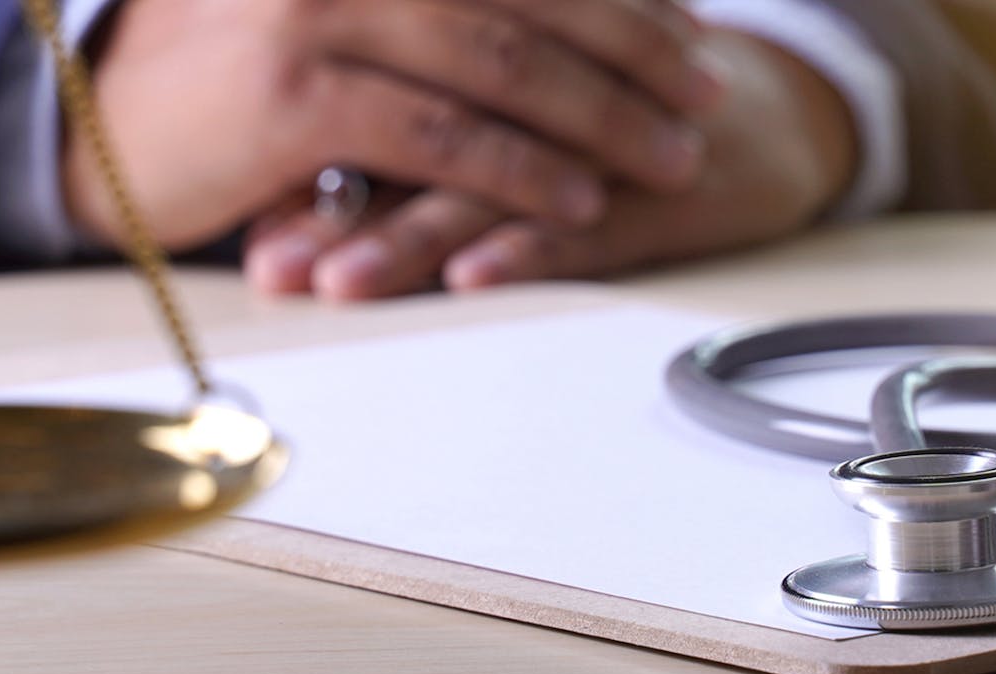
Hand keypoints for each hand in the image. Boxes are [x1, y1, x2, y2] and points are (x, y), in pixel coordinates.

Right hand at [67, 0, 724, 250]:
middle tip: (706, 86)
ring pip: (501, 61)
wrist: (87, 122)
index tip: (686, 24)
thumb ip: (423, 16)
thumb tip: (529, 37)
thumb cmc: (219, 76)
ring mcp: (318, 15)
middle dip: (634, 41)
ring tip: (671, 152)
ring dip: (602, 113)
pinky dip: (523, 169)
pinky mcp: (296, 99)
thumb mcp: (327, 17)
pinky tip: (581, 197)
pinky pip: (443, 136)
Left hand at [244, 29, 857, 299]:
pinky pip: (589, 219)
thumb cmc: (612, 122)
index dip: (299, 169)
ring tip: (344, 282)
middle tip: (275, 263)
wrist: (758, 111)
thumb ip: (395, 163)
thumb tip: (270, 231)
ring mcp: (599, 139)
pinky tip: (475, 275)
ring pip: (488, 180)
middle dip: (333, 209)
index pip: (379, 113)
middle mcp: (533, 96)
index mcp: (480, 69)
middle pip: (416, 139)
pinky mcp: (661, 189)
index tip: (237, 223)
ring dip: (409, 234)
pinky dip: (527, 248)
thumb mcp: (502, 130)